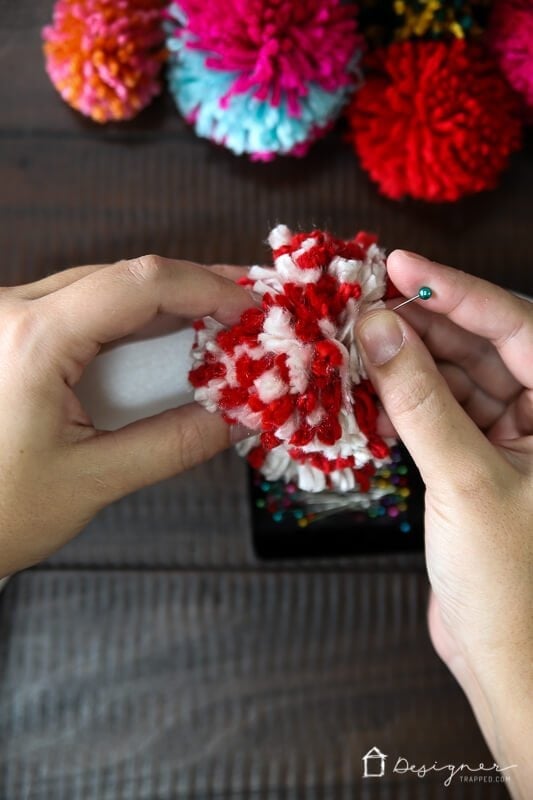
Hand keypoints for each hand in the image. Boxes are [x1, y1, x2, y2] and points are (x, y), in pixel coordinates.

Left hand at [0, 256, 252, 577]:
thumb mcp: (92, 481)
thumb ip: (172, 444)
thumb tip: (235, 418)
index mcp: (31, 340)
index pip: (138, 284)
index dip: (206, 285)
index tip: (251, 304)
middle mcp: (11, 312)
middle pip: (123, 276)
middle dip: (193, 289)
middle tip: (247, 309)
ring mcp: (5, 318)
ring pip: (102, 286)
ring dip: (164, 303)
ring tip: (219, 319)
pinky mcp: (8, 333)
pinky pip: (81, 308)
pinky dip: (131, 320)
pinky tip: (166, 334)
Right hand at [356, 251, 532, 798]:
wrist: (509, 664)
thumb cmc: (512, 583)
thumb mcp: (465, 481)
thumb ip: (419, 401)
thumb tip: (378, 330)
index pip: (519, 328)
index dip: (458, 291)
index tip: (401, 265)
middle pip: (483, 346)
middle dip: (424, 322)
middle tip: (364, 300)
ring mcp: (510, 441)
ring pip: (456, 378)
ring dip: (408, 358)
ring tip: (358, 336)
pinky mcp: (476, 464)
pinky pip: (439, 413)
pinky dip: (404, 397)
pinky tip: (371, 380)